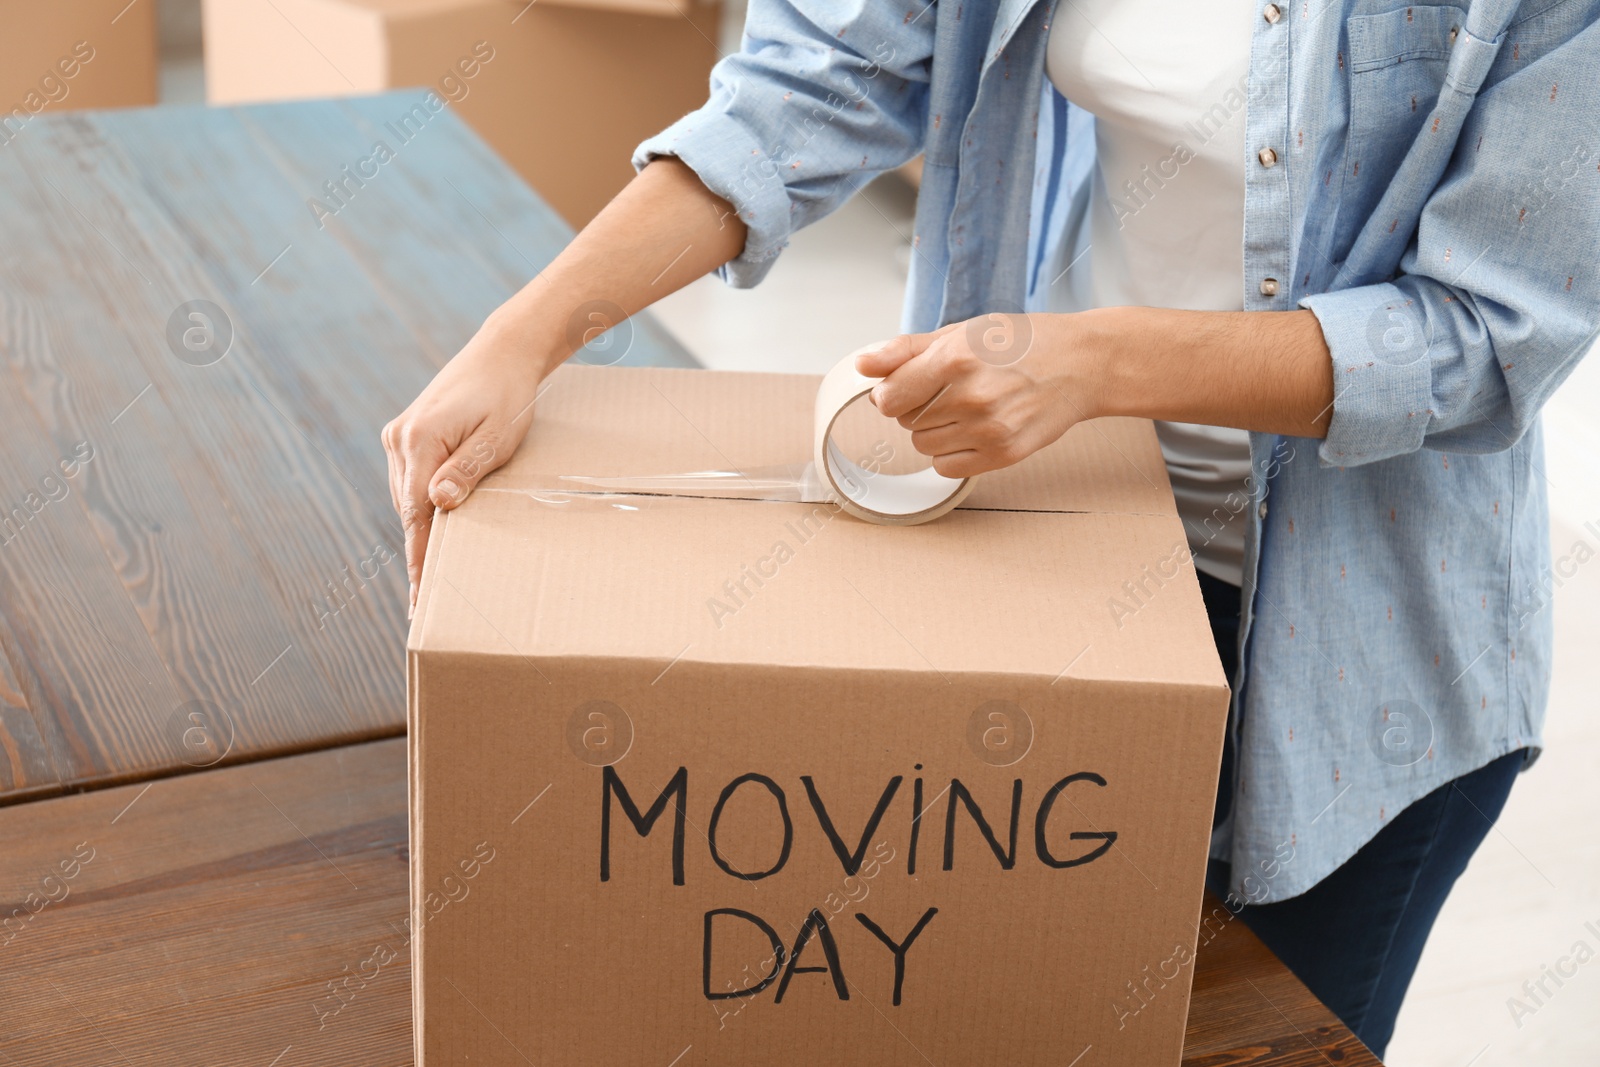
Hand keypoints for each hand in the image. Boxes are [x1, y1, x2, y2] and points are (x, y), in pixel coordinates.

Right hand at [382, 313, 553, 616]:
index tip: (419, 597)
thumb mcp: (497, 437)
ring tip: (431, 574)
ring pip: (408, 497)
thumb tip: (439, 505)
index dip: (419, 559)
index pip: (416, 515)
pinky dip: (422, 505)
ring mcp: (399, 435)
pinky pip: (411, 481)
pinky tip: (436, 528)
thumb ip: (466, 470)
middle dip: (420, 551)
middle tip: (427, 599)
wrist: (502, 353)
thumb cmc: (508, 395)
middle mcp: (399, 439)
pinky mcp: (407, 433)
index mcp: (419, 441)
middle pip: (408, 510)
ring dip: (421, 529)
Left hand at [855, 312, 1106, 477]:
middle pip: (904, 421)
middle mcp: (970, 397)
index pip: (887, 397)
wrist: (1081, 365)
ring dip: (935, 429)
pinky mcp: (1003, 455)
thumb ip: (907, 350)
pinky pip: (946, 467)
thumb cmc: (1023, 343)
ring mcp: (988, 430)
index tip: (909, 383)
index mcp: (955, 359)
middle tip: (952, 388)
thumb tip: (863, 364)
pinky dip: (952, 453)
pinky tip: (976, 429)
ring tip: (969, 406)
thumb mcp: (963, 331)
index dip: (892, 391)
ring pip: (923, 445)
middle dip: (917, 406)